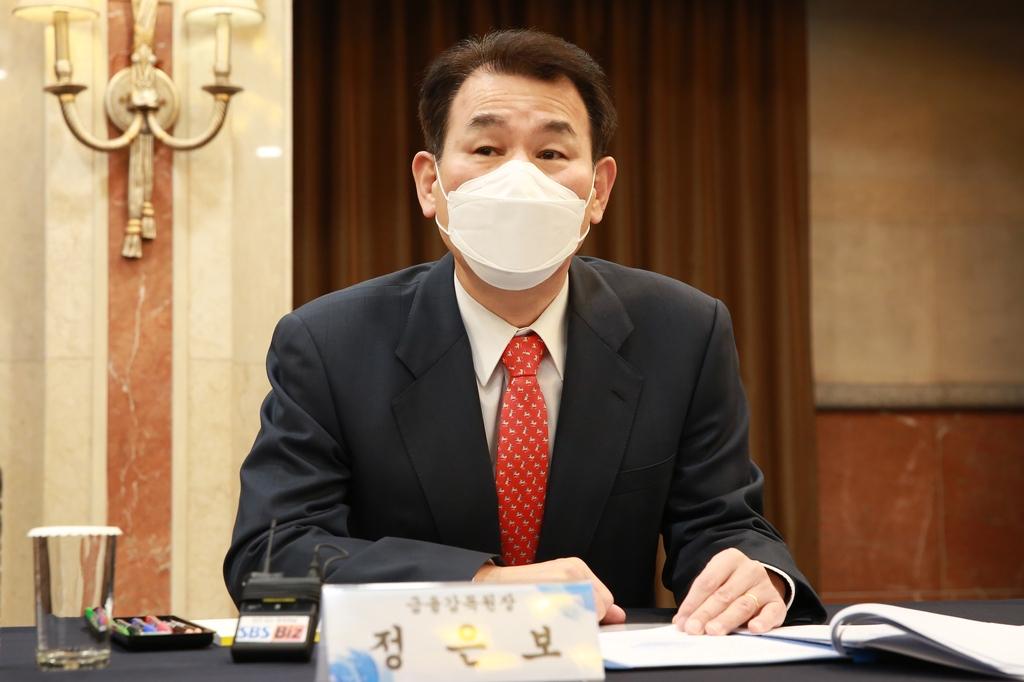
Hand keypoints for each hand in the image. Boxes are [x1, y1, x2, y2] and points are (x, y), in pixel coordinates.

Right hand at [474, 557, 626, 623]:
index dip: (595, 615)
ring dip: (577, 622)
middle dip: (589, 618)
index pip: (605, 599)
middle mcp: (573, 570)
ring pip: (591, 614)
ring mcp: (565, 579)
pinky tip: (550, 619)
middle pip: (602, 606)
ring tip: (554, 616)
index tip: (576, 618)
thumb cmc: (526, 591)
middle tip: (562, 617)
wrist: (493, 586)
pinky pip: (576, 618)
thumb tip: (619, 614)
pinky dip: (568, 626)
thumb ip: (591, 601)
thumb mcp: (561, 587)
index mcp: (576, 566)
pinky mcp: (555, 591)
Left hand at [672, 548, 785, 634]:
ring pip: (743, 605)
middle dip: (706, 613)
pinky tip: (753, 629)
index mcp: (729, 559)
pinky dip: (763, 621)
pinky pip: (772, 612)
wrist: (760, 582)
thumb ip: (699, 601)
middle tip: (694, 629)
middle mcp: (749, 569)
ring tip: (713, 631)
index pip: (707, 582)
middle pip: (723, 594)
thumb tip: (681, 622)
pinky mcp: (777, 602)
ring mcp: (765, 585)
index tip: (682, 621)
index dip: (692, 603)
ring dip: (726, 620)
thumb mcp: (715, 584)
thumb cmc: (731, 585)